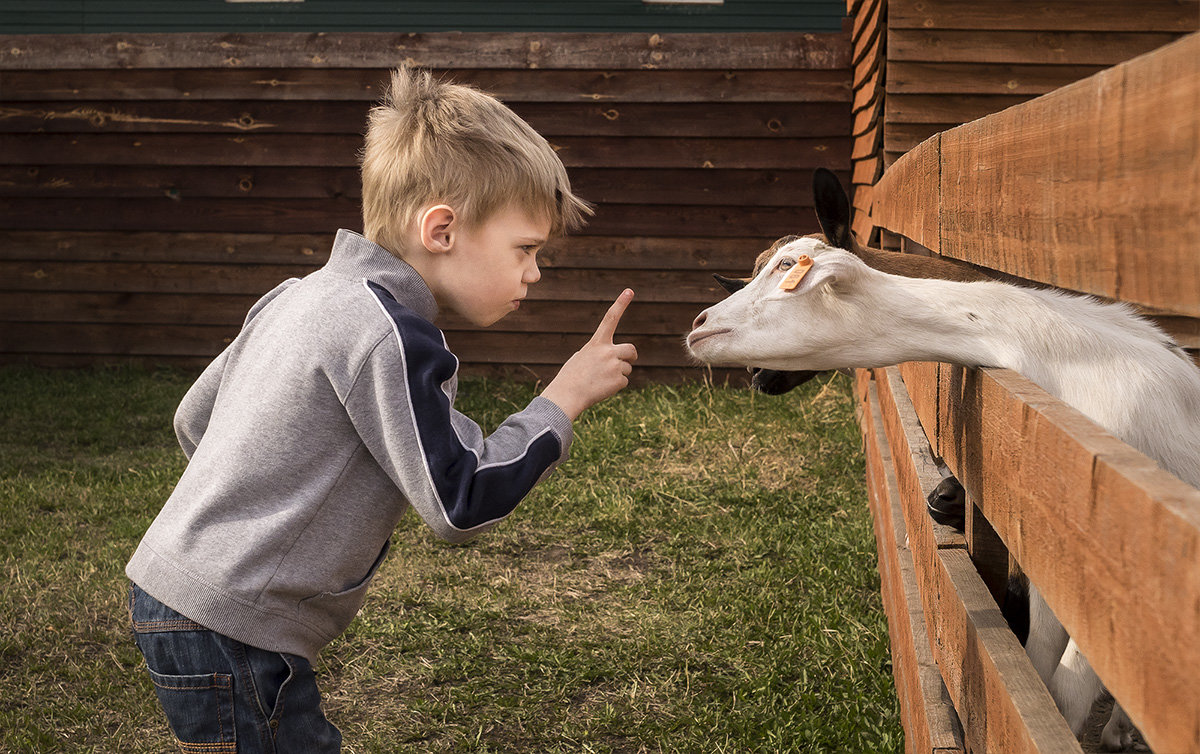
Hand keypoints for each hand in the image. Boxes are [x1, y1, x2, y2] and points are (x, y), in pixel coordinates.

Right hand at [541, 289, 638, 419]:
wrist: (567, 395)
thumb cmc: (571, 376)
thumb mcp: (582, 357)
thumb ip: (599, 353)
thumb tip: (614, 359)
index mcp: (596, 343)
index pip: (610, 318)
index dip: (621, 304)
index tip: (629, 291)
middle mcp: (608, 351)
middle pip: (631, 349)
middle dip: (630, 356)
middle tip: (624, 361)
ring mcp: (614, 366)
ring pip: (627, 368)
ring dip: (618, 374)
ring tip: (600, 380)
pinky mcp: (618, 380)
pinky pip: (624, 382)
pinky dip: (615, 386)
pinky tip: (602, 388)